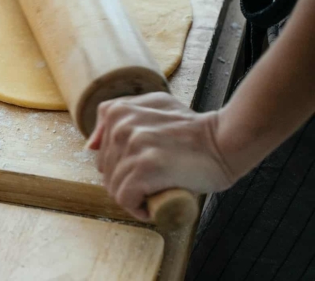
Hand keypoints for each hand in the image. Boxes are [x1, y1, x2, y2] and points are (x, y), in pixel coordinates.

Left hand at [86, 92, 235, 220]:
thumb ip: (120, 114)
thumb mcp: (154, 106)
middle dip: (127, 183)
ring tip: (157, 191)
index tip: (145, 168)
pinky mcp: (145, 167)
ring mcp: (132, 146)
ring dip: (134, 198)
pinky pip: (126, 199)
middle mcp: (121, 126)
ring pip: (114, 188)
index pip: (102, 153)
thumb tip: (90, 145)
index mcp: (118, 111)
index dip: (123, 166)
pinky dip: (139, 209)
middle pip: (107, 172)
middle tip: (153, 183)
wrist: (225, 141)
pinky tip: (155, 204)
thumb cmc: (193, 129)